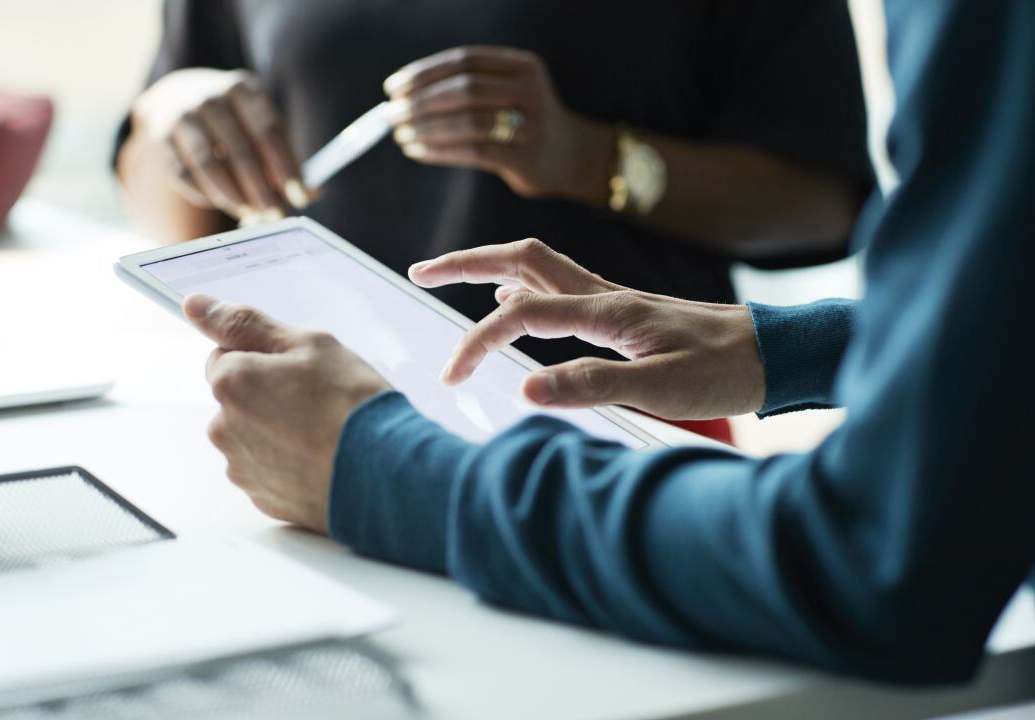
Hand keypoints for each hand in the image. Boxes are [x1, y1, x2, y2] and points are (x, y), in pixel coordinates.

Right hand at [132, 68, 313, 222]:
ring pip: (208, 164)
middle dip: (261, 189)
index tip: (300, 196)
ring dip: (232, 196)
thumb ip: (287, 158)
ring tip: (250, 213)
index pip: (269, 131)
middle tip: (276, 214)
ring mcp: (181, 115)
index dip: (286, 167)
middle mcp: (209, 97)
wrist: (180, 95)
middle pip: (240, 150)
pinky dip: (205, 194)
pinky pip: (184, 174)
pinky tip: (221, 201)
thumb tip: (312, 193)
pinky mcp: (161, 137)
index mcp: (243, 88)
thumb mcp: (263, 126)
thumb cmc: (236, 120)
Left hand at [183, 294, 390, 532]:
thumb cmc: (351, 404)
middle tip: (316, 400)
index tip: (298, 369)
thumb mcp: (308, 345)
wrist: (385, 471)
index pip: (226, 356)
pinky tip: (321, 458)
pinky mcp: (262, 499)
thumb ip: (245, 323)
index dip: (264, 358)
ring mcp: (243, 468)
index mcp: (231, 383)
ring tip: (323, 432)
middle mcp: (224, 428)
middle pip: (237, 399)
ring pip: (252, 436)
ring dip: (277, 431)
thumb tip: (195, 305)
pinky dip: (289, 463)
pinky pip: (269, 470)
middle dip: (268, 395)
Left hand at [383, 46, 613, 203]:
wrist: (571, 158)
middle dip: (421, 102)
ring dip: (426, 128)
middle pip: (464, 89)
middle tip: (391, 114)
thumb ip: (469, 86)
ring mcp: (531, 126)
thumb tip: (403, 95)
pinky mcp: (525, 158)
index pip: (464, 61)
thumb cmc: (523, 122)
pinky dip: (439, 151)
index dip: (424, 73)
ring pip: (466, 122)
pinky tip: (418, 151)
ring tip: (401, 135)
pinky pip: (472, 152)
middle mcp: (531, 91)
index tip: (393, 87)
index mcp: (524, 66)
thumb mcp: (508, 91)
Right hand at [408, 239, 765, 419]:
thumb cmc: (723, 371)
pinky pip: (558, 285)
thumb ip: (592, 384)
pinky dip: (523, 287)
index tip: (452, 377)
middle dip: (465, 263)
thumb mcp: (662, 387)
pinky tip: (517, 307)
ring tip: (451, 280)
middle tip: (419, 272)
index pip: (520, 314)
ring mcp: (612, 299)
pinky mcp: (621, 311)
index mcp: (606, 311)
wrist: (773, 353)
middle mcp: (603, 294)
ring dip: (489, 268)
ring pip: (538, 267)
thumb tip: (524, 389)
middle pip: (520, 260)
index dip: (477, 343)